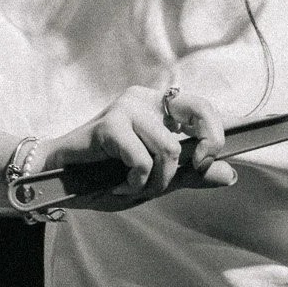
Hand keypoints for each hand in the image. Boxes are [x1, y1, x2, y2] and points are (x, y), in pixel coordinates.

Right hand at [38, 83, 237, 209]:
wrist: (57, 180)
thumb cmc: (103, 177)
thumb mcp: (156, 180)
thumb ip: (191, 175)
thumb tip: (230, 175)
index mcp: (159, 108)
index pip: (203, 108)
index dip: (216, 135)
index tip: (205, 162)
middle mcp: (145, 100)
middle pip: (199, 110)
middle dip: (206, 145)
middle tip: (190, 168)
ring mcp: (127, 108)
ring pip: (170, 149)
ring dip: (155, 181)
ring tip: (133, 186)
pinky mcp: (110, 124)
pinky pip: (142, 159)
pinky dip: (134, 181)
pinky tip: (116, 184)